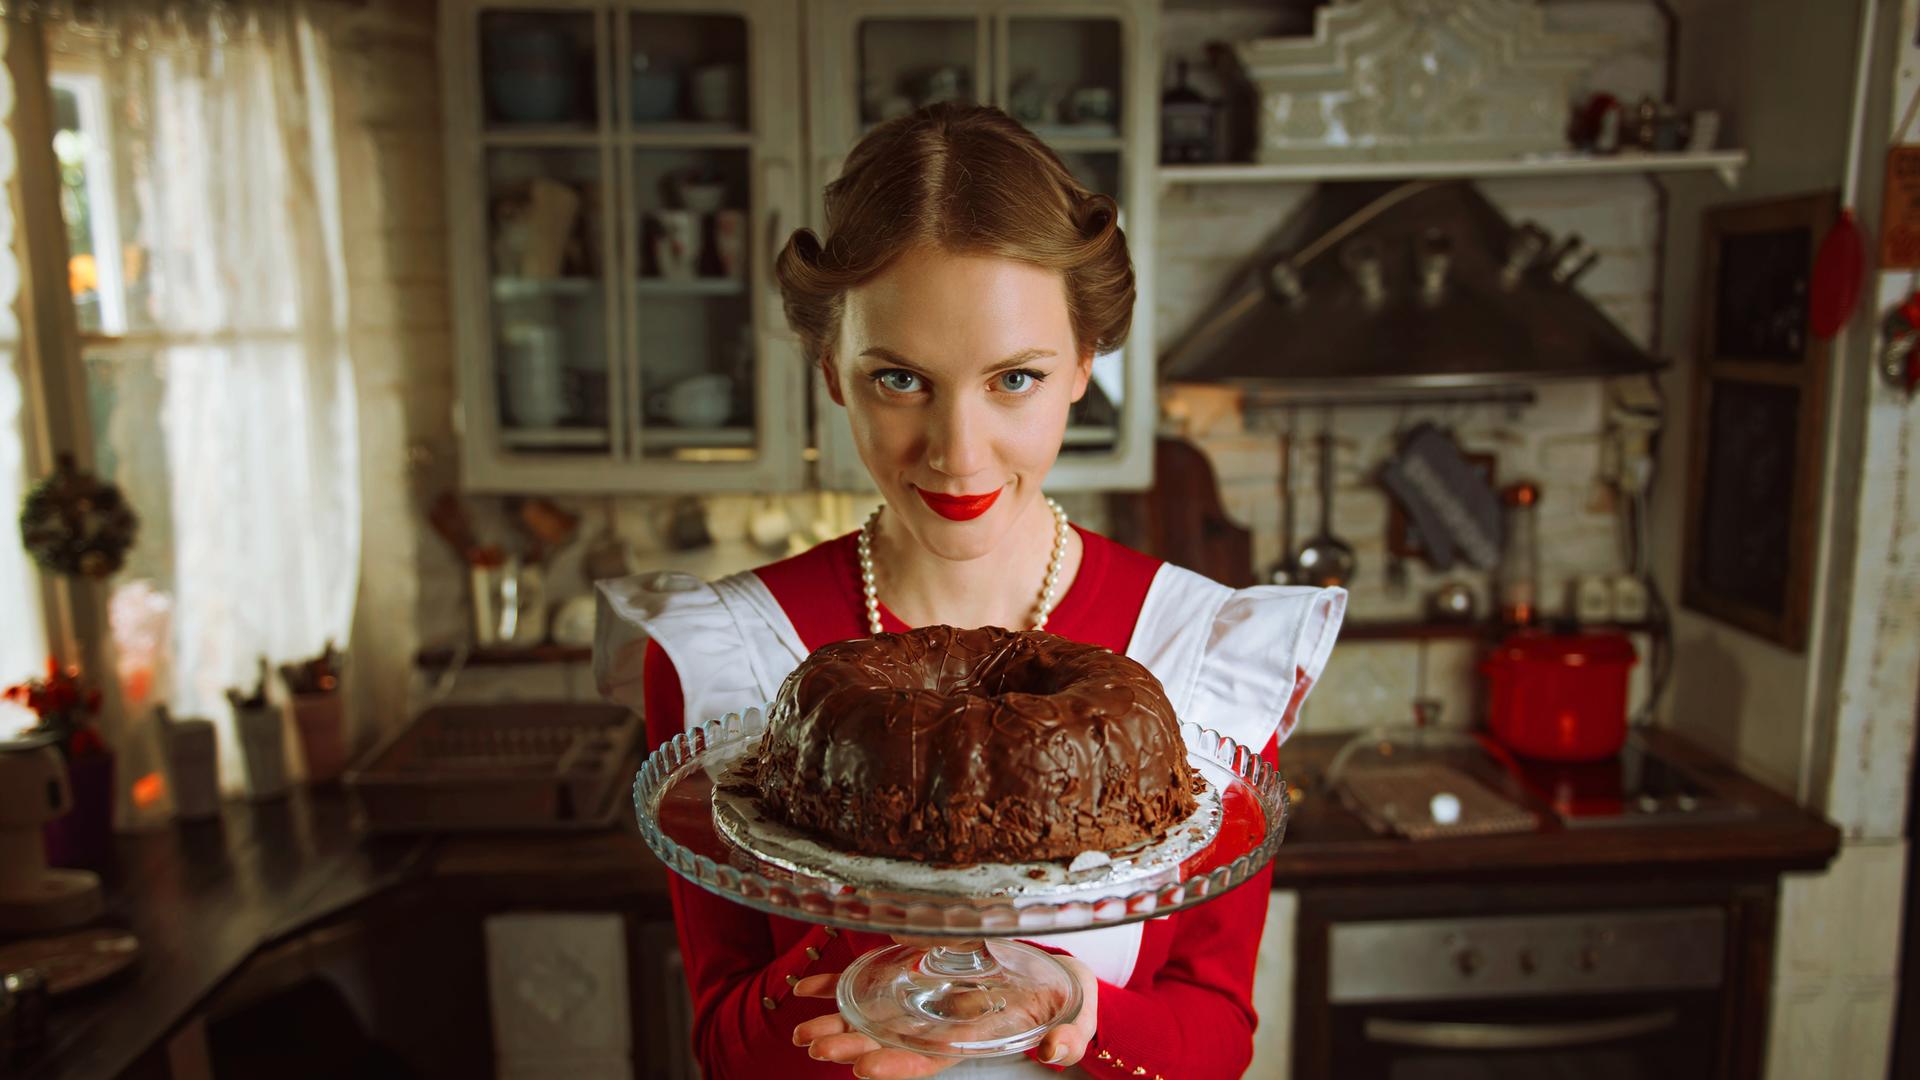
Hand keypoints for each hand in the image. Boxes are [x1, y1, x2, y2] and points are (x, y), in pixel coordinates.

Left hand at [791, 937, 1098, 1077]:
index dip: (896, 1065)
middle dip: (851, 1046)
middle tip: (813, 1047)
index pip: (929, 1058)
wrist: (1061, 980)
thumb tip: (1056, 1053)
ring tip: (801, 1031)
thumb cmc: (1068, 1003)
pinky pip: (875, 982)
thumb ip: (1069, 1040)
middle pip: (890, 1042)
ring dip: (837, 1023)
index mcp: (975, 1040)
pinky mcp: (921, 975)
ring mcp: (928, 1003)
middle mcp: (943, 1026)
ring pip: (875, 1018)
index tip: (863, 1068)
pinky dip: (840, 985)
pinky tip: (807, 988)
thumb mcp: (1077, 1020)